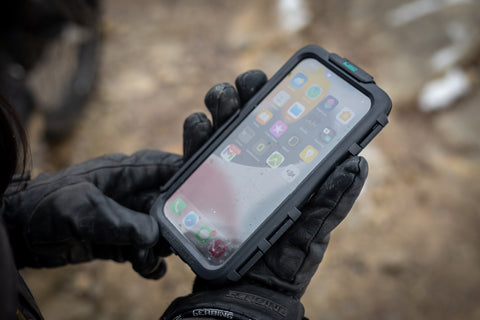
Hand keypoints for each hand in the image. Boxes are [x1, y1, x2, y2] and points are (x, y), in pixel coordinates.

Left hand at [1, 70, 266, 278]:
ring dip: (161, 248)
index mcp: (128, 172)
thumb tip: (153, 236)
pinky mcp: (120, 237)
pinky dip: (150, 261)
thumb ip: (120, 221)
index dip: (194, 180)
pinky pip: (145, 249)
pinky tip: (148, 270)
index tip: (213, 196)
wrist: (22, 231)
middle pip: (172, 205)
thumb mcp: (83, 209)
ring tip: (150, 261)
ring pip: (160, 231)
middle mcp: (132, 192)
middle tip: (183, 242)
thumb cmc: (47, 205)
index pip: (171, 169)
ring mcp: (127, 216)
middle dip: (180, 225)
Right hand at [161, 73, 367, 319]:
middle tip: (249, 85)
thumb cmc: (283, 262)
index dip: (285, 98)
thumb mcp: (314, 232)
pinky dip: (195, 130)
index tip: (288, 81)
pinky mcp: (201, 180)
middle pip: (248, 112)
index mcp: (284, 167)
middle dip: (247, 90)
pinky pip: (194, 148)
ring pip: (220, 121)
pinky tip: (200, 124)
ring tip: (222, 101)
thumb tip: (357, 164)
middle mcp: (254, 162)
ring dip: (220, 101)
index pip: (284, 123)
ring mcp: (226, 168)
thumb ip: (333, 201)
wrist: (245, 291)